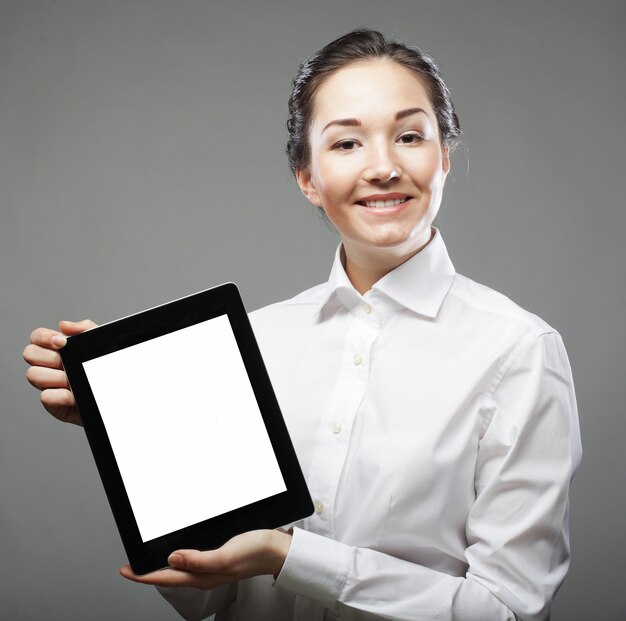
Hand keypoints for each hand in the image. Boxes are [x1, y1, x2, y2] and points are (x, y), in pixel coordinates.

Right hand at [23, 319, 96, 425]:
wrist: (117, 395)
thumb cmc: (105, 369)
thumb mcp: (99, 345)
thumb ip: (84, 329)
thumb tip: (63, 325)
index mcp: (58, 349)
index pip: (37, 337)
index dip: (43, 337)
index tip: (61, 342)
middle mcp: (50, 365)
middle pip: (30, 354)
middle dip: (49, 357)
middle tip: (67, 363)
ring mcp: (50, 384)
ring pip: (34, 375)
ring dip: (56, 377)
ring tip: (74, 380)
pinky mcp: (53, 403)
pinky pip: (45, 397)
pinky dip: (59, 396)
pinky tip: (73, 395)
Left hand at [119, 529, 292, 589]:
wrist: (277, 549)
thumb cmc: (255, 553)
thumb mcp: (225, 557)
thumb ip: (198, 560)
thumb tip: (171, 560)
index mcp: (203, 576)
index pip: (166, 577)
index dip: (143, 575)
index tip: (125, 570)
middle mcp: (204, 572)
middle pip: (169, 574)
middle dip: (149, 571)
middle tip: (131, 564)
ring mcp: (212, 564)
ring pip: (180, 566)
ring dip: (163, 562)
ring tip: (149, 558)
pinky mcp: (218, 555)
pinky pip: (192, 557)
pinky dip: (180, 553)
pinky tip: (179, 547)